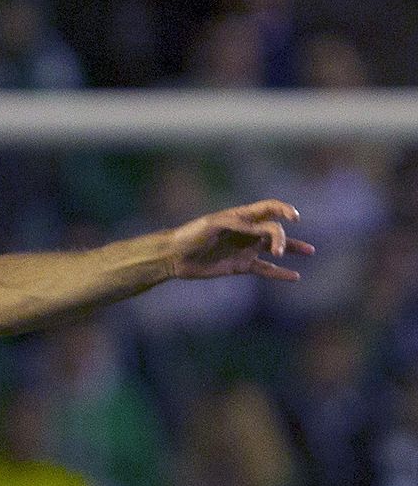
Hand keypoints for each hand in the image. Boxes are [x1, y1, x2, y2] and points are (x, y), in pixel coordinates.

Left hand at [167, 199, 314, 280]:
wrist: (174, 256)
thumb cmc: (191, 235)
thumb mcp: (214, 225)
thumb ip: (239, 226)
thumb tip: (263, 231)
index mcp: (241, 217)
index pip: (269, 208)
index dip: (284, 210)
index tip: (294, 218)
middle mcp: (247, 232)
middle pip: (275, 230)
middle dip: (283, 238)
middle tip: (279, 251)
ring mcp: (245, 249)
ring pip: (275, 248)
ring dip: (293, 248)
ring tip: (310, 251)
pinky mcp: (240, 266)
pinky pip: (265, 269)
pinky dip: (280, 273)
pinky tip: (295, 276)